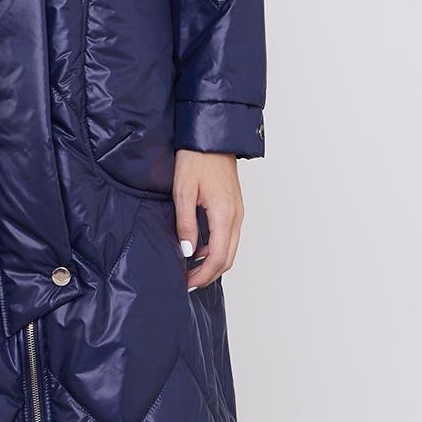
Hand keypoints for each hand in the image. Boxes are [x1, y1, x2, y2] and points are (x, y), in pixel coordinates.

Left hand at [172, 148, 241, 287]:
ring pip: (230, 249)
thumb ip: (186, 224)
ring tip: (191, 269)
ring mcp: (238, 213)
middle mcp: (236, 217)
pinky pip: (230, 237)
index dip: (202, 275)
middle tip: (188, 282)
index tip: (186, 283)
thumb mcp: (184, 192)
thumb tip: (188, 251)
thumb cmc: (196, 160)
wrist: (212, 138)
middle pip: (228, 259)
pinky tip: (199, 249)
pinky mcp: (234, 208)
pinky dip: (217, 250)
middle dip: (209, 275)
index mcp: (224, 215)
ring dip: (213, 263)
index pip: (218, 257)